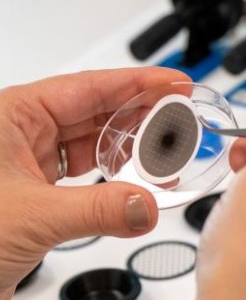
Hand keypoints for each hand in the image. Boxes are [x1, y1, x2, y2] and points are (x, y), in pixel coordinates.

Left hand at [0, 67, 188, 299]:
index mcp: (14, 116)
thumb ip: (97, 210)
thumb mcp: (31, 216)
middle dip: (139, 115)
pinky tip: (132, 182)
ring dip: (128, 149)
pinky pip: (87, 175)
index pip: (89, 87)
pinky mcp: (40, 192)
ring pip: (92, 144)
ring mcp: (32, 164)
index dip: (137, 84)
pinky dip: (113, 179)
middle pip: (96, 112)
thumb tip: (148, 207)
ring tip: (161, 151)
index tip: (172, 83)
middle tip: (176, 117)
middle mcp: (24, 134)